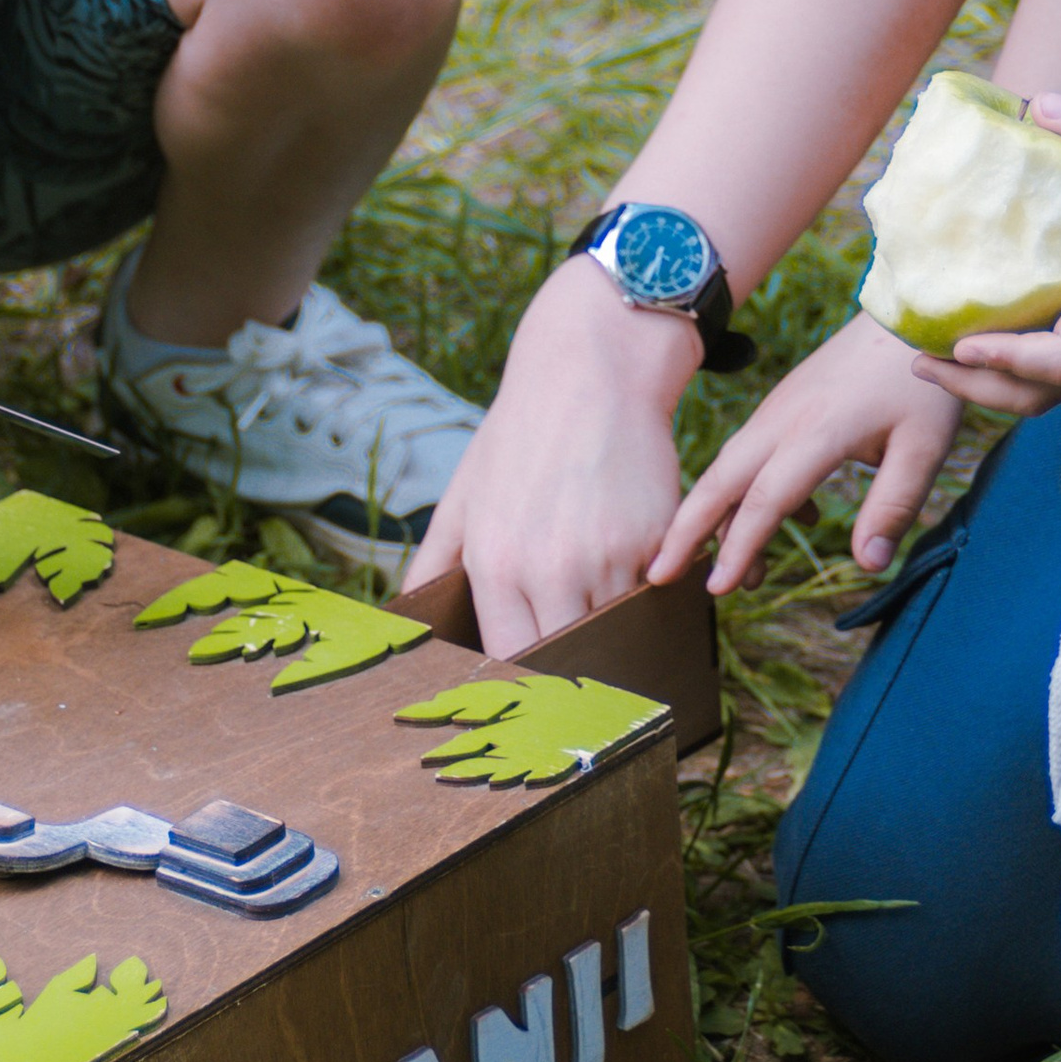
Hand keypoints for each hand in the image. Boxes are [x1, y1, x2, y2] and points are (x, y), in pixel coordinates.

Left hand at [405, 258, 700, 650]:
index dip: (520, 680)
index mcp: (495, 562)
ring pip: (615, 636)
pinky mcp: (654, 541)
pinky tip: (634, 590)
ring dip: (612, 641)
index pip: (510, 659)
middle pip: (566, 660)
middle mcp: (550, 569)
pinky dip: (645, 602)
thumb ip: (434, 558)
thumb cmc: (519, 434)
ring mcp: (607, 558)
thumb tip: (406, 611)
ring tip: (606, 641)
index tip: (527, 689)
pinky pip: (653, 598)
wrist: (589, 372)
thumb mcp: (465, 492)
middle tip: (572, 684)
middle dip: (570, 672)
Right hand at [653, 311, 960, 597]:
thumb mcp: (924, 447)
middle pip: (719, 481)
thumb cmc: (920, 383)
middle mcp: (782, 421)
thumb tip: (869, 564)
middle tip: (658, 577)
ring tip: (737, 575)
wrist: (909, 315)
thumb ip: (894, 506)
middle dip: (685, 531)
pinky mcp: (782, 407)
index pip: (765, 500)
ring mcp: (776, 411)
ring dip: (718, 519)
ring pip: (729, 469)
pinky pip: (749, 456)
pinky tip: (794, 519)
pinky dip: (747, 494)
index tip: (717, 590)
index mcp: (816, 433)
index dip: (739, 547)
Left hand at [925, 94, 1060, 413]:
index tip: (961, 343)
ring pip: (1052, 388)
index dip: (1010, 360)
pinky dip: (1016, 363)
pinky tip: (979, 330)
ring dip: (993, 384)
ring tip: (935, 356)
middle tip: (917, 360)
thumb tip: (1032, 107)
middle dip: (979, 388)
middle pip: (1045, 394)